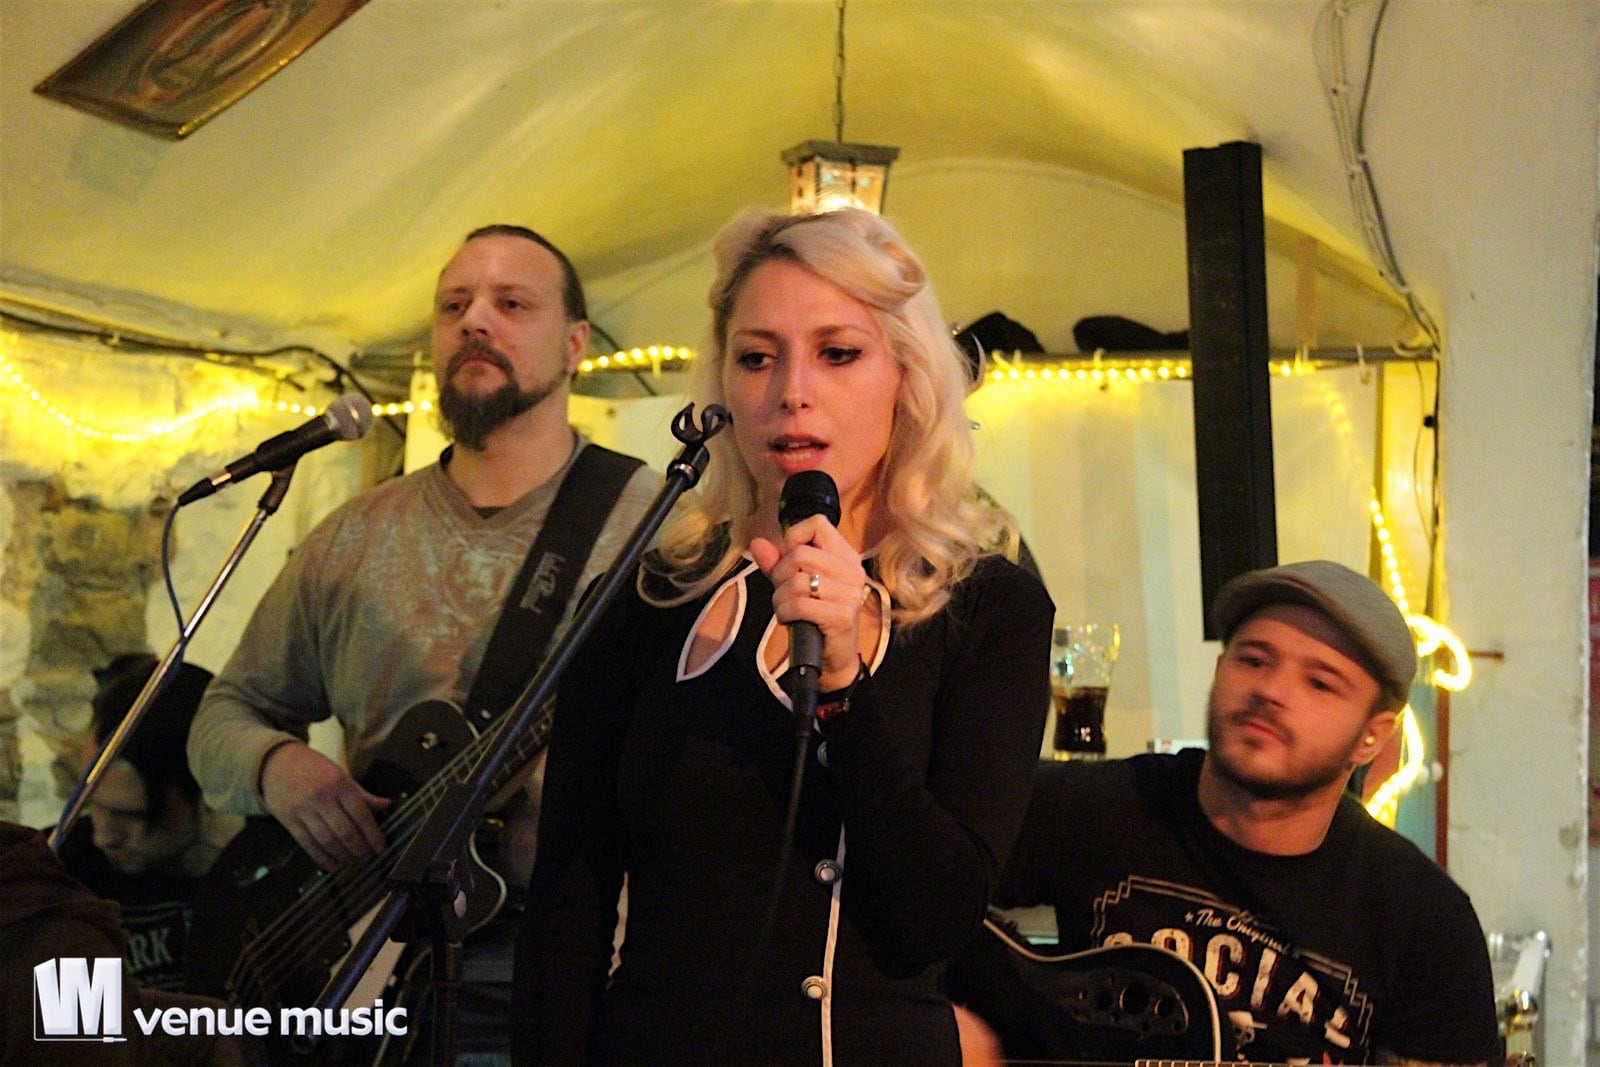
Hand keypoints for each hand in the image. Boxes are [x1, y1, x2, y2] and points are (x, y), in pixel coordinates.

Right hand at [259, 741, 389, 870]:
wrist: (276, 763)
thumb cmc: (314, 768)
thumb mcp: (341, 775)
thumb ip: (362, 794)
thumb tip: (387, 805)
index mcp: (338, 783)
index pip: (361, 813)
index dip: (373, 834)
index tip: (381, 847)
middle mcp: (321, 798)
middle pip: (344, 830)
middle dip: (359, 848)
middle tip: (369, 857)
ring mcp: (303, 810)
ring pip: (326, 840)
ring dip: (343, 855)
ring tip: (354, 861)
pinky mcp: (289, 821)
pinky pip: (307, 844)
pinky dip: (321, 858)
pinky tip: (333, 865)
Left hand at [751, 514, 868, 691]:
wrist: (834, 654)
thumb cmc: (816, 615)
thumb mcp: (794, 584)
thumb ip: (776, 563)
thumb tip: (757, 543)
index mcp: (845, 556)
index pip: (817, 524)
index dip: (793, 538)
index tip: (789, 561)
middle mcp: (851, 571)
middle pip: (800, 553)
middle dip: (780, 574)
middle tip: (783, 591)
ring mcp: (849, 594)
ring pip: (796, 581)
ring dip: (780, 598)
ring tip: (787, 608)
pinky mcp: (842, 616)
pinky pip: (798, 604)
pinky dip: (784, 612)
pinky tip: (789, 619)